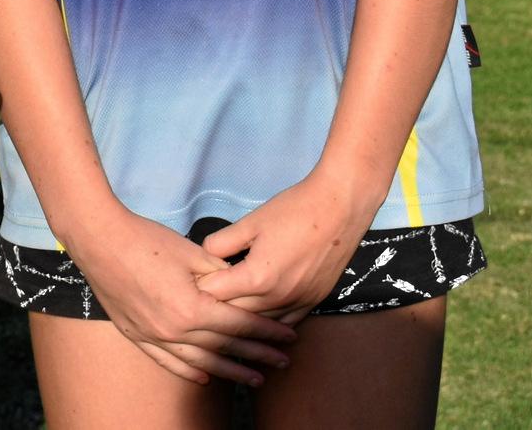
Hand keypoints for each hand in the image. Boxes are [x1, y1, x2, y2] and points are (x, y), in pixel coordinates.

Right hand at [60, 203, 296, 385]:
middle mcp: (174, 330)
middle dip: (257, 355)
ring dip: (230, 371)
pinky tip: (205, 377)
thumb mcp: (191, 252)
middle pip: (224, 347)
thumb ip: (220, 275)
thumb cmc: (147, 241)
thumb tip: (243, 288)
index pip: (239, 325)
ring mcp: (153, 336)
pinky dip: (188, 371)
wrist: (99, 240)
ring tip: (254, 379)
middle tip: (282, 362)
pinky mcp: (136, 335)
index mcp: (192, 308)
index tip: (288, 337)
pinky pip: (167, 362)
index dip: (266, 332)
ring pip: (199, 362)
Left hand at [195, 169, 371, 322]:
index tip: (191, 276)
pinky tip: (258, 311)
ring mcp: (297, 304)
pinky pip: (284, 323)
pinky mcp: (313, 303)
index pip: (214, 293)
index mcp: (257, 278)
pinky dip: (268, 320)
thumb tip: (203, 256)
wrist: (340, 208)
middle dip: (216, 303)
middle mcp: (277, 299)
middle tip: (203, 290)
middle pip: (234, 314)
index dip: (199, 284)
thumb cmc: (294, 211)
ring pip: (259, 323)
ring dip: (241, 315)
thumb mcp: (250, 222)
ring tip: (227, 301)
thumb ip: (221, 242)